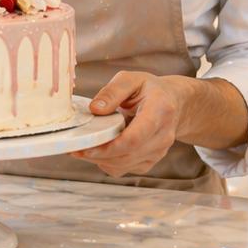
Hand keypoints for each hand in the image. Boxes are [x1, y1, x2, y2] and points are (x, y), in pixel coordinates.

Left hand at [71, 71, 186, 176]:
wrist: (174, 103)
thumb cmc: (150, 89)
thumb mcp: (131, 79)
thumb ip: (113, 91)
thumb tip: (94, 109)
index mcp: (160, 112)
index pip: (134, 138)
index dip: (109, 147)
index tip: (86, 147)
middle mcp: (163, 136)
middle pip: (127, 155)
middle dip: (98, 155)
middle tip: (73, 149)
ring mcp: (158, 151)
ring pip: (125, 165)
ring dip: (100, 160)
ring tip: (81, 149)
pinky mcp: (151, 160)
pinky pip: (125, 168)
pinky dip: (108, 163)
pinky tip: (97, 150)